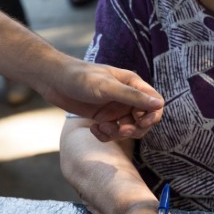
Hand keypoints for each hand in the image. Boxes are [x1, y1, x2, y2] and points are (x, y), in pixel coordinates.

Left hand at [43, 57, 163, 141]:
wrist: (53, 80)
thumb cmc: (80, 77)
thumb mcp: (107, 87)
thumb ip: (133, 97)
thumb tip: (160, 104)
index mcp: (133, 84)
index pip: (155, 103)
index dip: (152, 115)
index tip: (141, 122)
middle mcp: (127, 97)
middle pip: (144, 120)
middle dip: (134, 128)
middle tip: (121, 130)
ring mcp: (115, 109)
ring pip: (128, 129)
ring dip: (117, 133)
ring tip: (101, 128)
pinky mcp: (103, 118)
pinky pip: (112, 133)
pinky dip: (105, 135)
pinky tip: (93, 129)